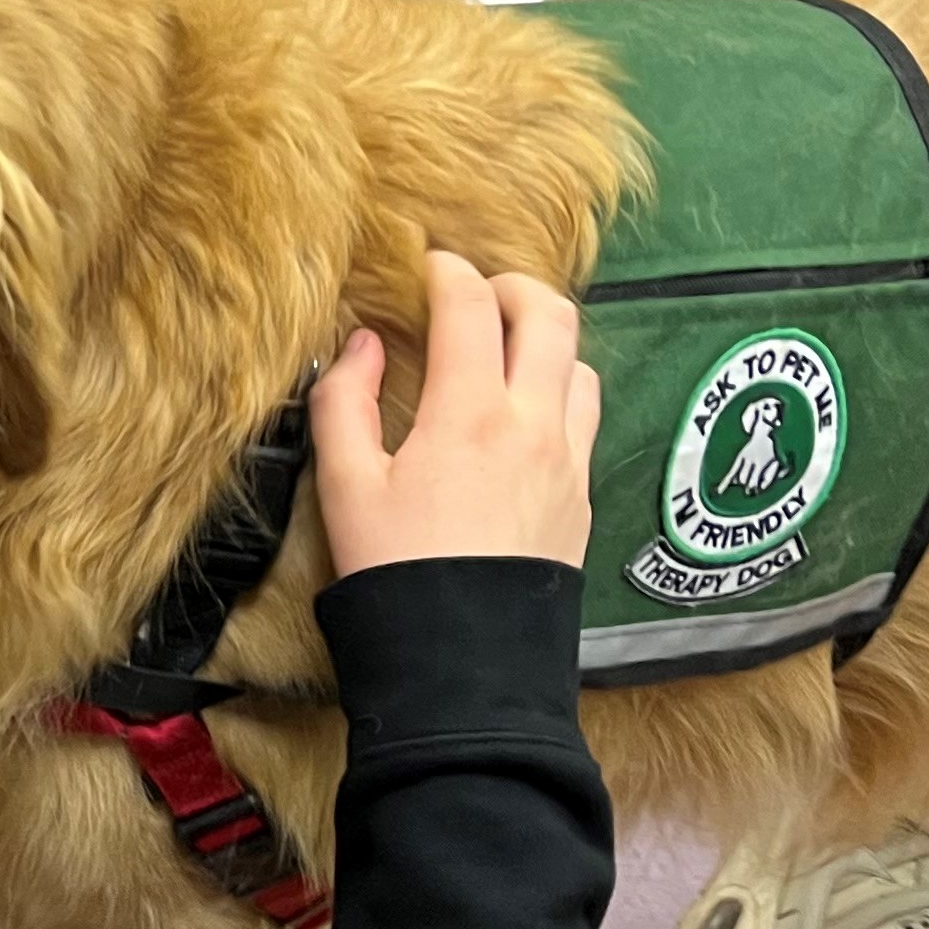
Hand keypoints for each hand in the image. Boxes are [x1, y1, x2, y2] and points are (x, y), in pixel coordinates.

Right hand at [310, 251, 598, 576]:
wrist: (465, 664)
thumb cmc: (395, 575)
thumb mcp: (343, 487)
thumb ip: (344, 402)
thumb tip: (363, 344)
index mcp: (469, 413)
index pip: (470, 305)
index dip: (447, 270)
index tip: (427, 265)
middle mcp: (533, 424)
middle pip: (550, 314)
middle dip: (513, 286)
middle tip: (477, 293)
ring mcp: (568, 461)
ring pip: (580, 363)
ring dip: (544, 341)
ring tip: (504, 353)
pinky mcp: (582, 497)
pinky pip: (585, 418)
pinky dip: (559, 393)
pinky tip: (522, 415)